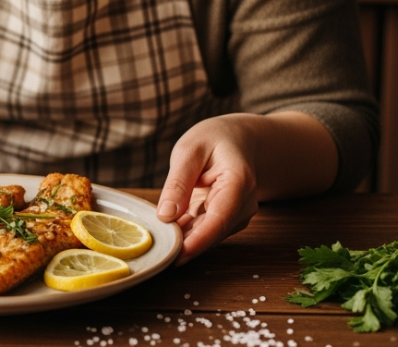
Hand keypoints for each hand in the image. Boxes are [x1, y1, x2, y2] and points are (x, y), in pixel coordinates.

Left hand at [155, 114, 259, 264]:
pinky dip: (185, 232)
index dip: (197, 241)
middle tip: (152, 252)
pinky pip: (203, 231)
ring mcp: (238, 215)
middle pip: (212, 233)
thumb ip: (178, 182)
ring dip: (182, 239)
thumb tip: (165, 216)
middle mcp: (244, 204)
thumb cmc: (214, 140)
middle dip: (184, 244)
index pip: (219, 219)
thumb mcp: (189, 151)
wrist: (238, 140)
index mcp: (239, 182)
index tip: (176, 256)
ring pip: (207, 236)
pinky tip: (167, 229)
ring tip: (155, 238)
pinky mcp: (227, 221)